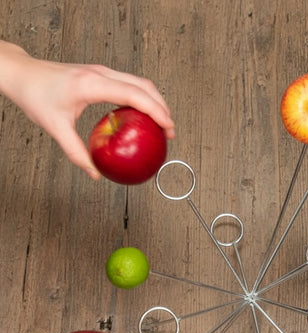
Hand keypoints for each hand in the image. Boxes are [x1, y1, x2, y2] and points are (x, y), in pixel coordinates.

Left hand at [0, 41, 174, 179]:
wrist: (23, 74)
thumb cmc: (35, 95)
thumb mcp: (55, 128)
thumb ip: (77, 153)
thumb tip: (94, 173)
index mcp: (91, 84)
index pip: (134, 94)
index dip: (156, 110)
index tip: (168, 127)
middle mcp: (100, 74)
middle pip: (144, 86)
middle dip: (162, 107)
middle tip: (170, 131)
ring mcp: (102, 71)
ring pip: (140, 82)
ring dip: (155, 101)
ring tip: (162, 124)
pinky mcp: (101, 74)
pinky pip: (130, 83)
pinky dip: (143, 98)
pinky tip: (143, 115)